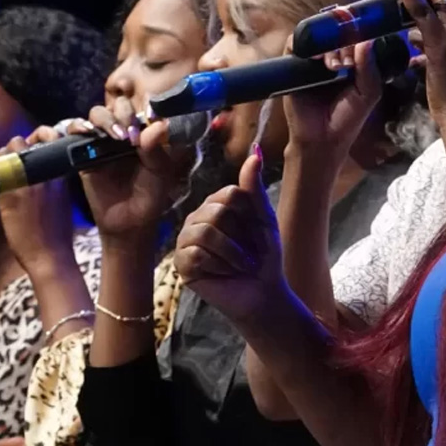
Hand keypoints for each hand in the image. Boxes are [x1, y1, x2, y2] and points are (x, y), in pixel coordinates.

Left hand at [0, 131, 77, 273]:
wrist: (50, 256)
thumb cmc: (58, 235)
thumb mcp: (62, 201)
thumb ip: (53, 184)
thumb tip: (39, 177)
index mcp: (60, 172)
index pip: (47, 141)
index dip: (36, 142)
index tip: (29, 152)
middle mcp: (44, 171)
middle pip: (23, 142)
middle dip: (15, 148)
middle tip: (10, 162)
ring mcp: (25, 180)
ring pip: (8, 150)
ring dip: (1, 156)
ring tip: (0, 171)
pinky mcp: (8, 192)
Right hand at [76, 98, 191, 238]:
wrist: (127, 223)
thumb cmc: (149, 197)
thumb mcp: (159, 174)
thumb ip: (156, 150)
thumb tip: (157, 125)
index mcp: (143, 134)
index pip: (140, 107)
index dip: (141, 109)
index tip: (144, 125)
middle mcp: (123, 132)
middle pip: (117, 105)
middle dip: (122, 113)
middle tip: (128, 136)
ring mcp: (102, 141)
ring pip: (97, 114)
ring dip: (104, 119)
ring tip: (114, 137)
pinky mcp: (83, 153)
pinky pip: (75, 132)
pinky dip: (77, 126)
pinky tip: (85, 132)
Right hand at [174, 144, 288, 326]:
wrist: (262, 293)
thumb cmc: (263, 256)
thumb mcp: (264, 219)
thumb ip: (254, 189)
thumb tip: (254, 152)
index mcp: (215, 203)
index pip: (230, 194)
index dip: (250, 217)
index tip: (257, 235)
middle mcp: (197, 217)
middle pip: (217, 212)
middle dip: (241, 238)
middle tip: (248, 253)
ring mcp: (186, 240)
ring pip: (206, 232)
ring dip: (232, 254)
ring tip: (239, 265)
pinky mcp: (181, 263)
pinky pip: (197, 254)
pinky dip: (218, 266)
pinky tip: (222, 274)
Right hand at [282, 36, 384, 161]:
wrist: (322, 140)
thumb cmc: (347, 119)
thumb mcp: (368, 94)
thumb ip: (370, 68)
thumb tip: (366, 41)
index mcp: (352, 64)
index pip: (354, 37)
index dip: (358, 33)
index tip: (362, 35)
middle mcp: (331, 59)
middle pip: (335, 34)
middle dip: (344, 42)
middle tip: (349, 61)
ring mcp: (311, 63)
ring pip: (317, 38)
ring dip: (327, 46)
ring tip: (335, 66)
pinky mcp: (293, 67)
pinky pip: (294, 46)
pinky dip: (304, 44)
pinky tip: (317, 59)